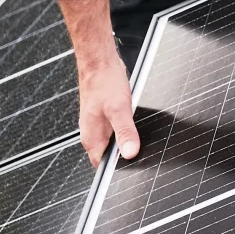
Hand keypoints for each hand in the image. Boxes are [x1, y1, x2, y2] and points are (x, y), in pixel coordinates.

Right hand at [57, 0, 140, 164]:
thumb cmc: (103, 81)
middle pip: (108, 156)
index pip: (102, 166)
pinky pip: (116, 131)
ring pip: (113, 143)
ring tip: (141, 141)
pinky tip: (137, 126)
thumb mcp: (119, 108)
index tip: (132, 172)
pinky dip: (126, 132)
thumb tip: (130, 152)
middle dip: (124, 159)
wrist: (99, 60)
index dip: (117, 171)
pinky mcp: (105, 116)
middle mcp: (92, 133)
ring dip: (126, 144)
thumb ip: (125, 132)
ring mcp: (98, 125)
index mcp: (92, 137)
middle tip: (142, 157)